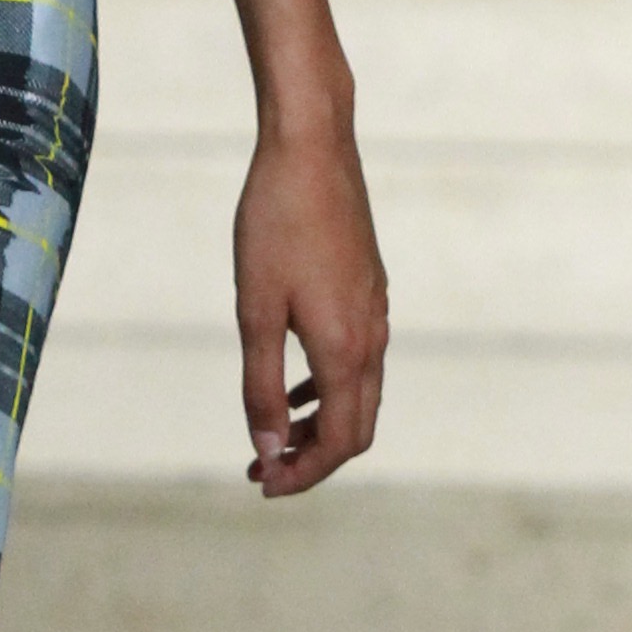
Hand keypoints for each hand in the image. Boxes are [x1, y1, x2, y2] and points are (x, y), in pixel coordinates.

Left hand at [234, 111, 385, 496]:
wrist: (312, 148)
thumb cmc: (275, 224)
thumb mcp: (255, 310)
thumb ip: (260, 385)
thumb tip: (264, 449)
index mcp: (346, 349)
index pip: (339, 442)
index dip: (302, 474)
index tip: (261, 483)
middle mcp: (372, 337)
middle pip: (356, 428)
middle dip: (312, 458)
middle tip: (263, 470)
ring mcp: (376, 313)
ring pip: (359, 395)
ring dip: (318, 425)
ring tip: (271, 435)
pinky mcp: (368, 291)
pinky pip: (358, 361)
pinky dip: (327, 388)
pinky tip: (292, 385)